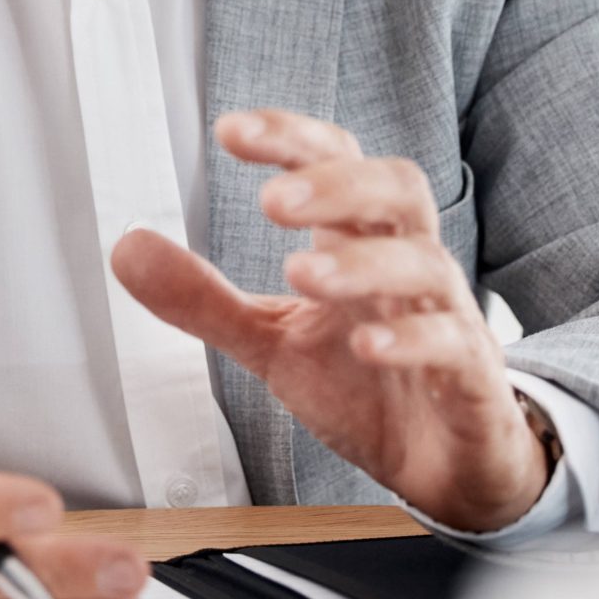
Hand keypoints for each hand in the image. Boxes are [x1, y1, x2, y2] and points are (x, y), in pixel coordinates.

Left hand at [111, 110, 550, 533]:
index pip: (336, 162)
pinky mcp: (470, 378)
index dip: (290, 139)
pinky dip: (411, 338)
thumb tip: (128, 247)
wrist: (442, 465)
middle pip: (396, 189)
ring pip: (426, 262)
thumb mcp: (272, 341)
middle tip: (272, 202)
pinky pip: (453, 343)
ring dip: (362, 263)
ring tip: (302, 273)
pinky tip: (366, 342)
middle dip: (337, 184)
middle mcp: (406, 266)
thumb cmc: (368, 387)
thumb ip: (204, 298)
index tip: (230, 132)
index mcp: (359, 242)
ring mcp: (446, 317)